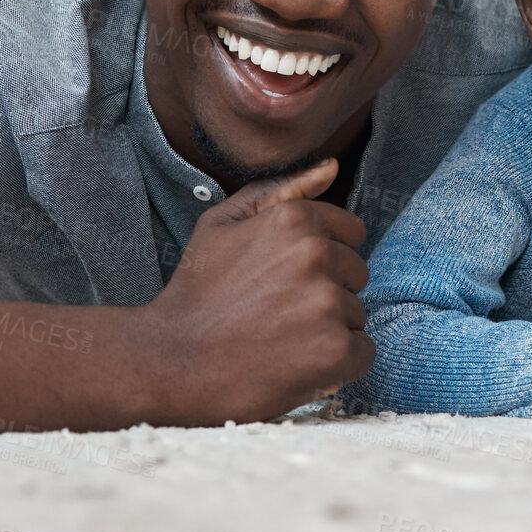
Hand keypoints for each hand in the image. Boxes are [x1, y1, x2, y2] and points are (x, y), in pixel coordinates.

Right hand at [137, 160, 373, 423]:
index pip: (352, 234)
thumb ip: (279, 189)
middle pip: (356, 274)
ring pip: (356, 315)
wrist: (170, 362)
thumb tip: (332, 165)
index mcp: (294, 219)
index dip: (323, 260)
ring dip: (328, 330)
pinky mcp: (334, 350)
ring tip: (280, 341)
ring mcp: (327, 303)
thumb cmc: (196, 292)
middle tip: (278, 312)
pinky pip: (362, 353)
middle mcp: (317, 254)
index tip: (288, 280)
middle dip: (328, 292)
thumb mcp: (221, 224)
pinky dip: (338, 366)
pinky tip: (297, 366)